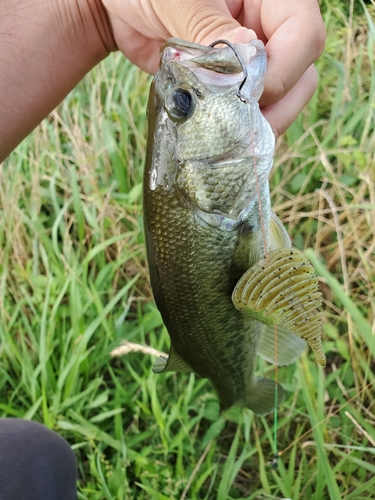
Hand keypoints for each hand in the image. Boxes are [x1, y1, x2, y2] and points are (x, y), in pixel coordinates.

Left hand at [102, 0, 325, 136]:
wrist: (120, 8)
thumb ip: (210, 27)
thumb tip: (247, 55)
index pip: (304, 35)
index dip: (282, 71)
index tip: (244, 92)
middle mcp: (269, 27)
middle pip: (300, 75)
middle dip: (274, 106)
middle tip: (238, 128)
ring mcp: (254, 60)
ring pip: (281, 101)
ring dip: (257, 125)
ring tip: (225, 137)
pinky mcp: (234, 87)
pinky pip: (250, 114)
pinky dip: (237, 130)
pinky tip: (216, 138)